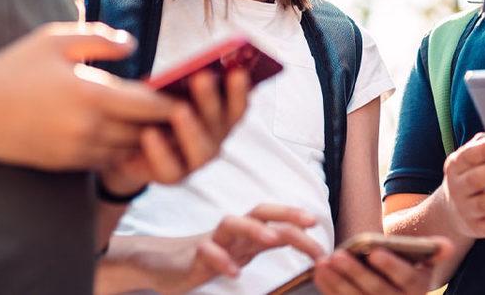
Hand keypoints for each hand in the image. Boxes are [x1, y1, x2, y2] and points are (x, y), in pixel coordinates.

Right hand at [0, 22, 174, 170]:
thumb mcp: (55, 40)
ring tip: (159, 120)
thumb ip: (100, 39)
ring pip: (128, 149)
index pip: (148, 105)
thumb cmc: (14, 69)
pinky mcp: (67, 165)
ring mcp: (77, 151)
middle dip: (163, 121)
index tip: (190, 92)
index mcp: (90, 95)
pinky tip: (126, 131)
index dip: (173, 101)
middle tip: (184, 106)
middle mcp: (88, 128)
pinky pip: (107, 159)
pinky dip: (120, 147)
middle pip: (145, 131)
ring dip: (144, 137)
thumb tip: (134, 46)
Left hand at [98, 68, 250, 194]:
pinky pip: (170, 168)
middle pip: (220, 122)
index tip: (237, 71)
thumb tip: (190, 65)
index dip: (240, 89)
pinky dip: (160, 151)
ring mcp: (197, 160)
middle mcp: (216, 139)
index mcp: (222, 115)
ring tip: (179, 110)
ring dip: (192, 128)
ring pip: (202, 149)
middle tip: (201, 77)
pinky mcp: (174, 176)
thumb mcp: (170, 91)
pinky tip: (149, 133)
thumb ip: (185, 81)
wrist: (130, 145)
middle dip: (210, 99)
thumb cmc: (157, 108)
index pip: (238, 104)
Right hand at [167, 205, 324, 293]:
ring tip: (272, 239)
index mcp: (246, 231)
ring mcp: (212, 240)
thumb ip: (266, 242)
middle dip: (285, 213)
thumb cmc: (209, 255)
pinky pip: (207, 253)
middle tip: (308, 221)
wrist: (165, 264)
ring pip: (231, 224)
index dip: (295, 219)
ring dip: (253, 228)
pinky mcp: (193, 256)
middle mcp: (232, 231)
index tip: (319, 226)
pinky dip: (221, 260)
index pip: (274, 217)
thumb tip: (298, 236)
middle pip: (258, 211)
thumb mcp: (243, 249)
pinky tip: (234, 273)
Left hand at [314, 238, 454, 294]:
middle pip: (377, 291)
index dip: (391, 266)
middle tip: (337, 255)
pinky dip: (330, 289)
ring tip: (323, 262)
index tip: (375, 252)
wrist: (398, 289)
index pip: (406, 278)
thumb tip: (447, 246)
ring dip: (337, 282)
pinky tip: (319, 273)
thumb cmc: (408, 267)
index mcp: (418, 289)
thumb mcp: (424, 261)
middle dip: (355, 273)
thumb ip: (433, 250)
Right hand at [437, 133, 484, 238]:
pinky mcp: (478, 229)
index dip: (483, 151)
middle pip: (475, 181)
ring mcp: (466, 211)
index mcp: (455, 166)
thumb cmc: (470, 175)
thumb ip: (483, 146)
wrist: (450, 212)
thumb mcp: (469, 160)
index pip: (467, 157)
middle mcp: (457, 189)